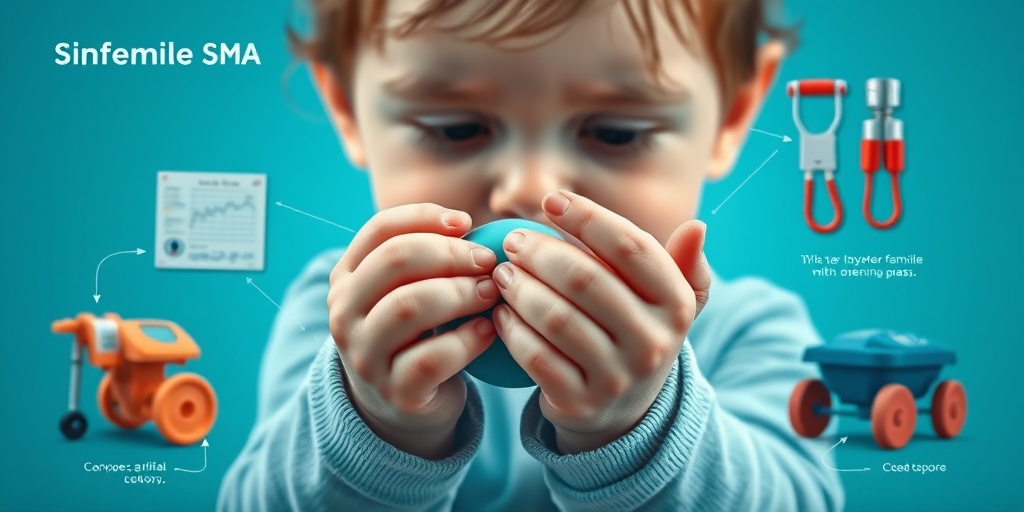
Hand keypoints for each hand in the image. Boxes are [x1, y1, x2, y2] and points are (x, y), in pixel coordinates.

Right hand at [327, 203, 499, 458]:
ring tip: (490, 292)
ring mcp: (365, 356)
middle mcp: (345, 314)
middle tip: (488, 260)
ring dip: (460, 293)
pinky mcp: (396, 393)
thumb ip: (428, 256)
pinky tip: (487, 331)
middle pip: (394, 260)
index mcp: (346, 279)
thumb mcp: (409, 289)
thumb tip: (466, 223)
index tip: (465, 223)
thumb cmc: (416, 332)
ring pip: (409, 306)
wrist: (404, 404)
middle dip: (449, 253)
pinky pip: (432, 358)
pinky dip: (467, 340)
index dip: (425, 217)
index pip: (380, 230)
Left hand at [492, 191, 710, 453]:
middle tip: (514, 241)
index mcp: (677, 304)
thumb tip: (698, 227)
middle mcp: (653, 343)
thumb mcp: (665, 300)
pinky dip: (512, 331)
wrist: (623, 409)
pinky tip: (500, 313)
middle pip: (586, 280)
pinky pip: (536, 358)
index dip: (588, 217)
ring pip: (556, 319)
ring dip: (520, 289)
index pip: (631, 246)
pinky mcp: (581, 403)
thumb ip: (678, 262)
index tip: (551, 200)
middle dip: (541, 252)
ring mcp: (617, 377)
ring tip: (503, 273)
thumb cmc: (635, 331)